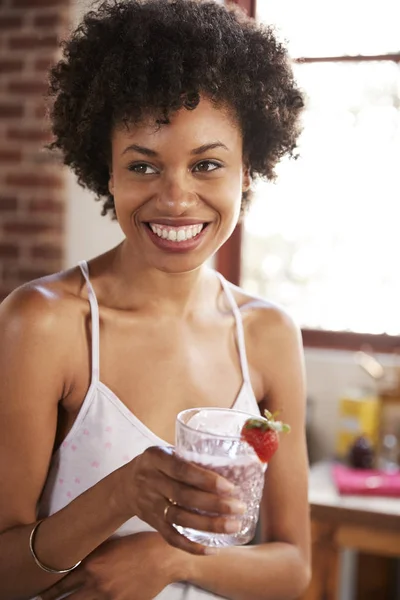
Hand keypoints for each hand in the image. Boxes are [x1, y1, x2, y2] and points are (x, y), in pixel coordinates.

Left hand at [38, 532, 185, 599]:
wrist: (164, 557)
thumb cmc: (138, 545)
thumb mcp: (110, 544)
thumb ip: (91, 555)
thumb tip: (73, 562)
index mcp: (91, 564)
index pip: (59, 583)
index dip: (47, 591)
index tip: (41, 593)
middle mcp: (96, 583)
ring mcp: (109, 598)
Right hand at [116, 446, 245, 553]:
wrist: (125, 485)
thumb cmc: (157, 465)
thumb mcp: (165, 452)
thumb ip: (188, 457)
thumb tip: (229, 464)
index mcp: (156, 458)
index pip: (181, 469)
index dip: (205, 479)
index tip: (229, 487)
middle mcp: (151, 481)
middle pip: (183, 496)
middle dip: (214, 504)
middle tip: (238, 508)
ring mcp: (150, 504)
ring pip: (179, 518)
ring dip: (208, 524)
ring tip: (233, 525)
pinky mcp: (151, 522)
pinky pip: (170, 537)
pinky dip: (190, 545)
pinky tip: (211, 549)